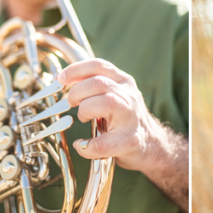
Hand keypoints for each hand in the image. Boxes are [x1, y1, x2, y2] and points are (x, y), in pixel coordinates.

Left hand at [57, 59, 169, 173]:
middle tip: (71, 103)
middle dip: (77, 93)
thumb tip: (65, 80)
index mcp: (123, 82)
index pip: (99, 66)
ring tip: (83, 118)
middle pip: (99, 83)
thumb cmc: (125, 120)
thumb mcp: (115, 95)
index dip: (76, 70)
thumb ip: (96, 86)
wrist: (152, 145)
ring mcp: (131, 118)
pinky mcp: (130, 140)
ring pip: (106, 102)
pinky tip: (82, 145)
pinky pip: (103, 142)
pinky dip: (86, 146)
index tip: (60, 79)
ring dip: (85, 111)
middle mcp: (129, 96)